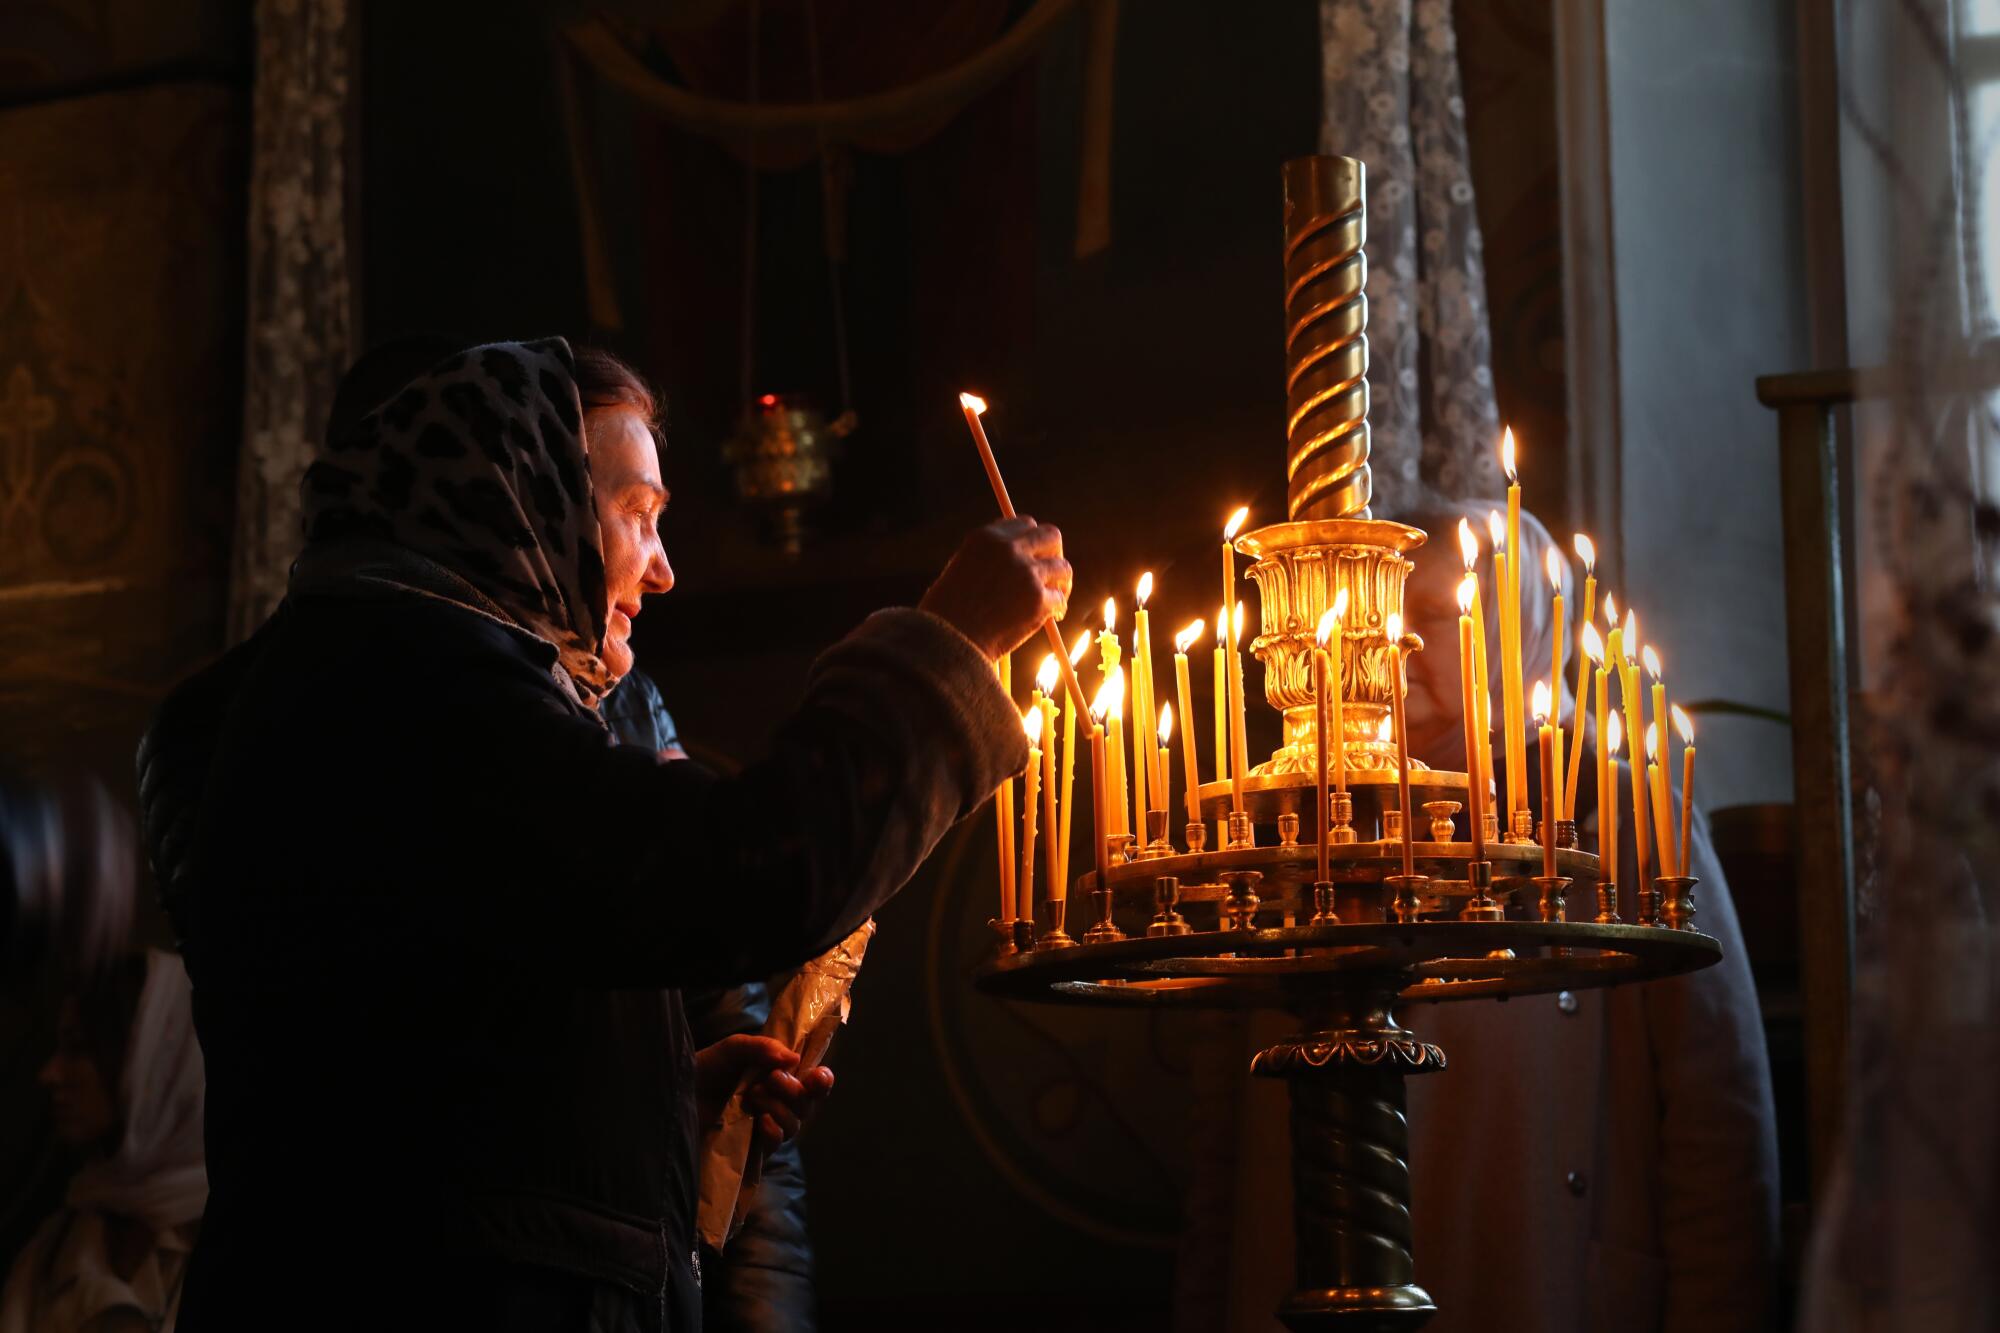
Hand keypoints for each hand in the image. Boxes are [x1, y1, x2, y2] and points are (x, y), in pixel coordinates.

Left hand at [693, 1034, 834, 1146]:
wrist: (676, 1097)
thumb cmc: (704, 1072)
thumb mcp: (731, 1049)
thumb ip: (761, 1047)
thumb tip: (793, 1059)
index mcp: (777, 1077)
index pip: (812, 1082)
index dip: (821, 1081)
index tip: (817, 1075)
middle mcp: (776, 1103)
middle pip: (807, 1104)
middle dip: (796, 1090)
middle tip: (772, 1078)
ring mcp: (765, 1126)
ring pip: (794, 1123)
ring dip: (779, 1107)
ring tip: (753, 1096)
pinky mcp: (752, 1147)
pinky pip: (776, 1143)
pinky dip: (773, 1130)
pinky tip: (761, 1121)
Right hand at [919, 517, 1071, 659]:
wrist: (947, 643)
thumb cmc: (948, 614)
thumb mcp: (962, 569)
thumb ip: (992, 558)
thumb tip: (1024, 558)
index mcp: (986, 537)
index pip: (1026, 523)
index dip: (1033, 541)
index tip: (1034, 556)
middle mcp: (1008, 548)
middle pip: (1051, 536)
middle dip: (1055, 554)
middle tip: (1051, 574)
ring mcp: (1025, 573)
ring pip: (1063, 568)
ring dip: (1061, 583)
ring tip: (1053, 598)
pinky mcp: (1037, 599)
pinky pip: (1060, 599)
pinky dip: (1058, 609)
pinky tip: (1051, 617)